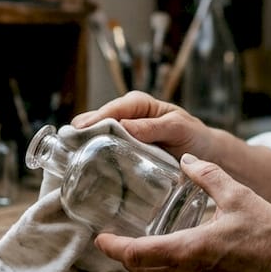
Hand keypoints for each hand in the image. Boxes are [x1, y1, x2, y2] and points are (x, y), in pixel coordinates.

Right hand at [72, 90, 218, 161]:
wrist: (204, 154)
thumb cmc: (194, 137)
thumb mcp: (178, 128)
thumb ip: (154, 127)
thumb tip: (125, 126)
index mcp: (140, 104)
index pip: (114, 108)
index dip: (95, 118)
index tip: (79, 130)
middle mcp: (129, 116)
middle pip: (99, 121)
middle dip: (83, 131)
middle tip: (66, 146)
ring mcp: (125, 135)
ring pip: (98, 136)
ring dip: (85, 145)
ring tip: (69, 157)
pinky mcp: (125, 151)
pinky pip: (106, 151)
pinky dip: (94, 156)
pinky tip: (84, 167)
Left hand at [94, 153, 270, 271]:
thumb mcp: (238, 196)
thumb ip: (208, 175)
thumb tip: (187, 160)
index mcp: (190, 251)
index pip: (137, 254)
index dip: (114, 247)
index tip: (101, 238)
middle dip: (126, 259)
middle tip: (116, 243)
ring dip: (147, 269)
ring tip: (143, 249)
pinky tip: (178, 260)